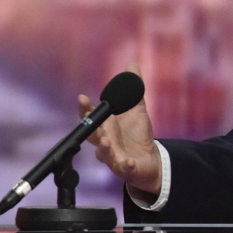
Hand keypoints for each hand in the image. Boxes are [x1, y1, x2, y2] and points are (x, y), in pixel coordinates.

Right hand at [78, 69, 161, 196]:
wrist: (150, 159)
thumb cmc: (137, 134)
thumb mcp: (137, 109)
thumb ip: (134, 89)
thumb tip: (131, 65)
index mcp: (106, 127)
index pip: (90, 117)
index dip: (85, 108)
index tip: (82, 98)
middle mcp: (105, 142)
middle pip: (93, 135)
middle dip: (91, 127)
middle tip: (90, 119)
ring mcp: (113, 157)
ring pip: (104, 153)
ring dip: (103, 148)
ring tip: (105, 140)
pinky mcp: (126, 168)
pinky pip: (124, 168)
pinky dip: (125, 165)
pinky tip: (128, 162)